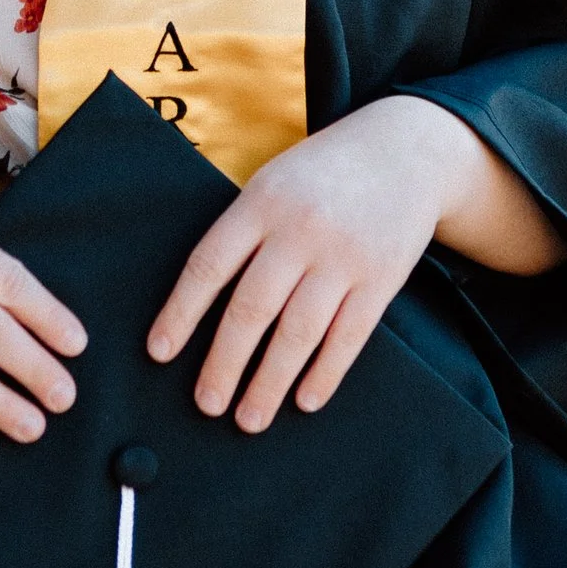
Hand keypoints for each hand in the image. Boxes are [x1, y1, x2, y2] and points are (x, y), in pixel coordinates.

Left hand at [144, 97, 559, 432]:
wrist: (407, 149)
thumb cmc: (322, 175)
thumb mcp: (272, 182)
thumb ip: (242, 231)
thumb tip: (197, 304)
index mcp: (261, 202)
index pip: (209, 265)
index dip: (181, 313)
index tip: (159, 353)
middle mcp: (300, 229)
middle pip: (252, 308)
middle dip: (224, 363)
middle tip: (206, 404)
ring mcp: (345, 255)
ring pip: (299, 331)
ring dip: (270, 382)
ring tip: (249, 418)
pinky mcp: (382, 277)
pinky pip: (348, 336)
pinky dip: (325, 373)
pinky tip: (305, 401)